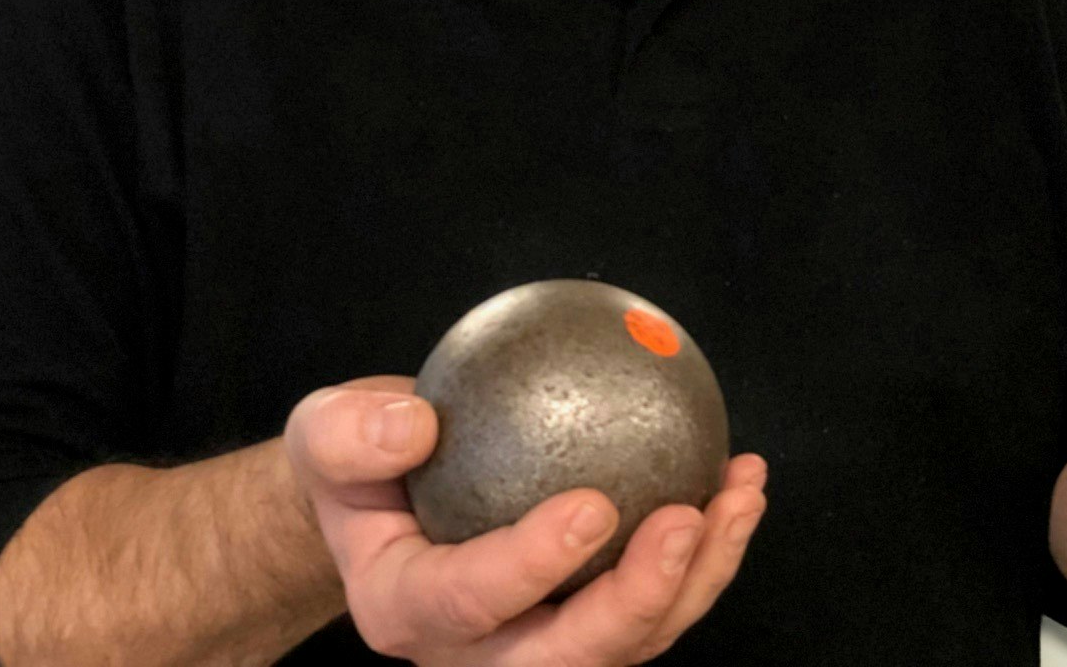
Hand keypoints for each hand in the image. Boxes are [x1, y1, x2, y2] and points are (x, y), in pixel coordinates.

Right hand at [284, 376, 767, 664]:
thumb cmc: (359, 458)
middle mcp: (478, 652)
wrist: (389, 487)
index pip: (469, 603)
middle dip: (636, 603)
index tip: (594, 505)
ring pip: (632, 643)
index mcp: (406, 611)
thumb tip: (417, 424)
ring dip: (698, 577)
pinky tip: (741, 480)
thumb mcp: (325, 433)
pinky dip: (711, 549)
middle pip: (568, 659)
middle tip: (686, 519)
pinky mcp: (592, 615)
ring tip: (738, 496)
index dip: (532, 566)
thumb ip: (352, 434)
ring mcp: (542, 643)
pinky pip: (661, 600)